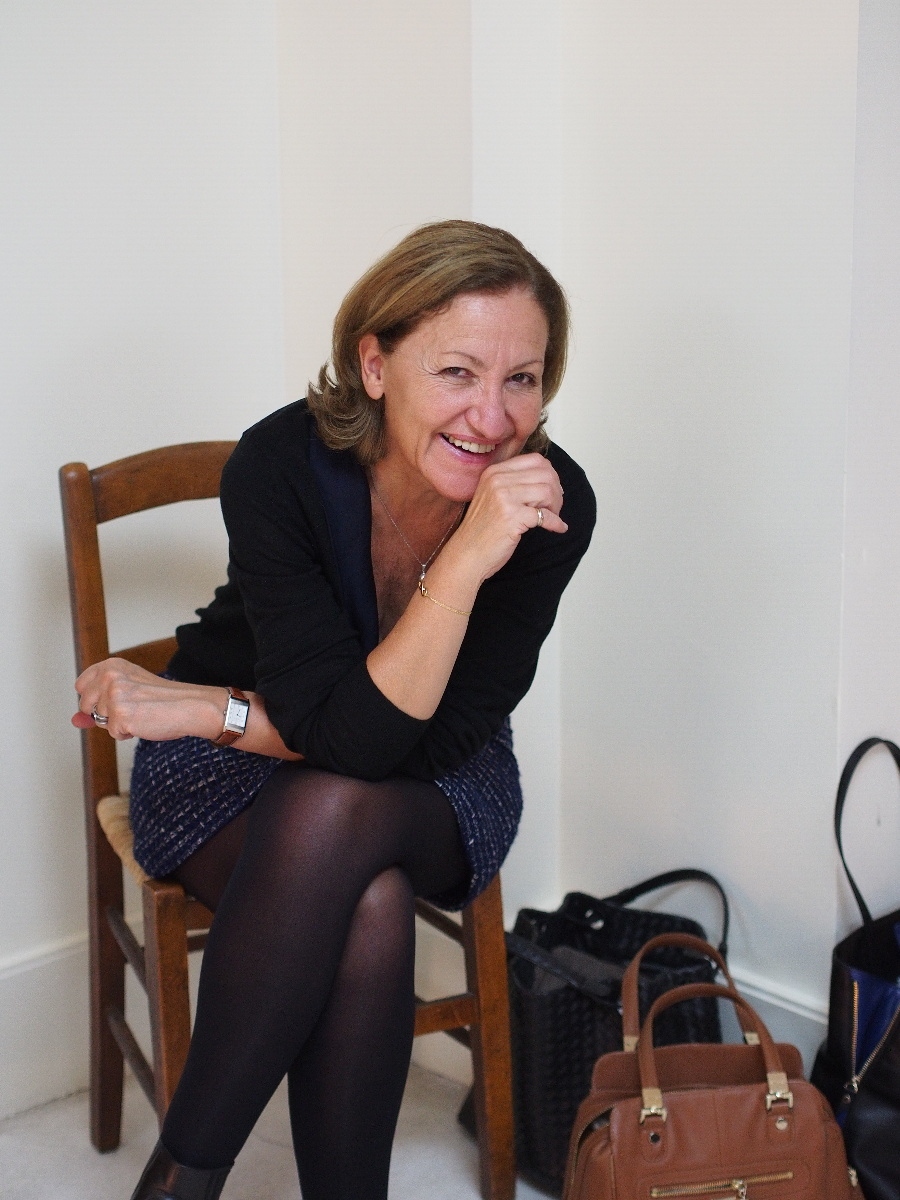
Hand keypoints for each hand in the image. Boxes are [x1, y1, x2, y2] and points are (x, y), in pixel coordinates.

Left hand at [73, 658, 221, 741]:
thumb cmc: (163, 698)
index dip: (94, 699)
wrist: (190, 706)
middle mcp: (110, 676)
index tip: (113, 700)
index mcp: (112, 665)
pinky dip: (127, 733)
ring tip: (141, 714)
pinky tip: (144, 722)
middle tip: (130, 707)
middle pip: (85, 705)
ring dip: (117, 724)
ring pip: (99, 721)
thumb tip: (75, 719)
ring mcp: (114, 695)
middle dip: (102, 713)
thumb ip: (98, 701)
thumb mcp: (128, 690)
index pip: (81, 685)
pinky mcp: (120, 715)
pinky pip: (113, 733)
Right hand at [448, 453, 566, 582]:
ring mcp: (504, 498)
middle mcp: (498, 480)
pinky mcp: (512, 518)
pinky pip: (545, 515)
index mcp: (494, 472)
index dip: (550, 474)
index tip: (552, 490)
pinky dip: (556, 523)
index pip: (536, 460)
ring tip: (552, 517)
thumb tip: (550, 478)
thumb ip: (515, 483)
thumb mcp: (494, 496)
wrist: (467, 554)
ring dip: (556, 506)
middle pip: (545, 474)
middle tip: (554, 507)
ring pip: (547, 491)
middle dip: (557, 491)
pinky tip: (558, 528)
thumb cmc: (482, 529)